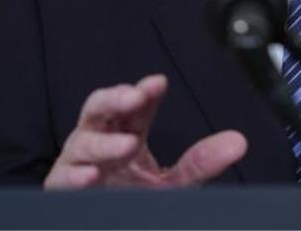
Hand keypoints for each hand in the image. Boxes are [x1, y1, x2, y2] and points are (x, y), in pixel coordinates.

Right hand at [44, 74, 246, 188]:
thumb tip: (237, 143)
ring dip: (104, 142)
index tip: (159, 84)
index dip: (145, 92)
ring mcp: (78, 163)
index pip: (135, 105)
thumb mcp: (174, 184)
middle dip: (115, 99)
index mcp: (126, 131)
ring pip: (83, 141)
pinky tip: (92, 175)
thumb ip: (200, 163)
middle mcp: (100, 141)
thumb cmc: (134, 201)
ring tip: (128, 144)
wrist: (110, 227)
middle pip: (100, 108)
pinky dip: (75, 175)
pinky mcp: (62, 189)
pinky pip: (63, 178)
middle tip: (135, 97)